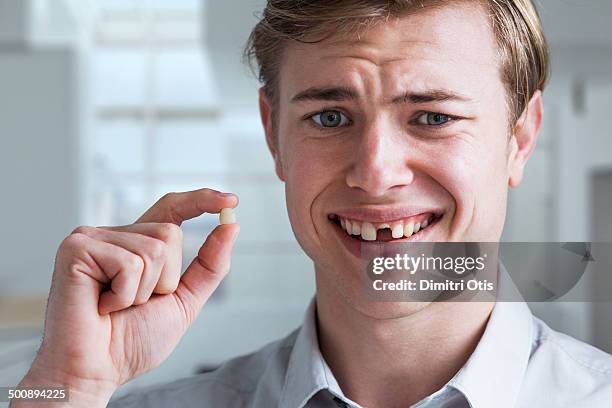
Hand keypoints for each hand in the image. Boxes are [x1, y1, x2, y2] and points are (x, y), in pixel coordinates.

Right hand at [15, 188, 238, 406]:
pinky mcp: (77, 248)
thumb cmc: (131, 341)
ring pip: (154, 249)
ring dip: (144, 291)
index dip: (202, 200)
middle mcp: (115, 235)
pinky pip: (130, 263)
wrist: (96, 372)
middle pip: (170, 233)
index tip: (232, 200)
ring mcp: (92, 238)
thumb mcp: (184, 300)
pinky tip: (102, 306)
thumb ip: (209, 265)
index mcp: (137, 244)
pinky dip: (124, 295)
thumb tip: (232, 226)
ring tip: (115, 306)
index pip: (172, 209)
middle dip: (166, 279)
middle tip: (134, 303)